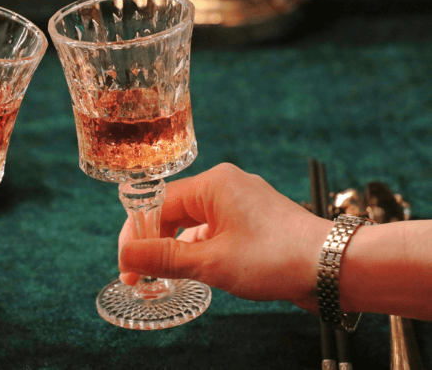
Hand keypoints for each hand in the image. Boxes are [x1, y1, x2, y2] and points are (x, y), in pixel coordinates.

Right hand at [118, 163, 331, 312]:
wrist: (334, 267)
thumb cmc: (277, 258)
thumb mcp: (211, 262)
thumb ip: (163, 258)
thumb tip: (126, 256)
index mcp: (213, 184)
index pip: (158, 203)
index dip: (137, 235)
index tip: (127, 265)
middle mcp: (226, 185)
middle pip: (173, 210)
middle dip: (154, 242)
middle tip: (141, 275)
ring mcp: (242, 201)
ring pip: (193, 221)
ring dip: (177, 248)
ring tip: (165, 277)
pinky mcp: (253, 218)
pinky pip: (214, 228)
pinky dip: (200, 248)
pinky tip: (196, 270)